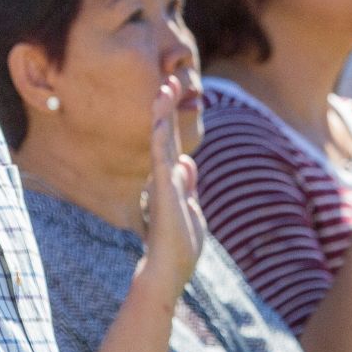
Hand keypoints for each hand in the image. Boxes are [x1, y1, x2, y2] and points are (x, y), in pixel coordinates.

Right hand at [141, 76, 205, 299]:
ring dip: (163, 116)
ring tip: (164, 90)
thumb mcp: (191, 209)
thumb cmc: (178, 245)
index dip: (174, 118)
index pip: (173, 143)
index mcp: (172, 181)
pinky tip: (161, 122)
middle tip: (169, 80)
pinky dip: (161, 140)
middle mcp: (165, 178)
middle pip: (166, 136)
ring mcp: (163, 185)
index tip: (174, 93)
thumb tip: (186, 161)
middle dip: (167, 108)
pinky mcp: (164, 194)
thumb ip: (188, 185)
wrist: (168, 271)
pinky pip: (162, 162)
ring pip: (162, 143)